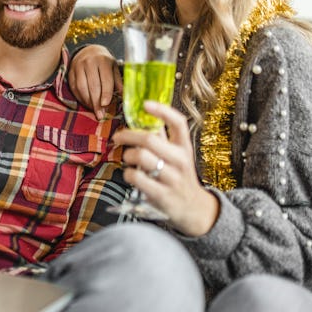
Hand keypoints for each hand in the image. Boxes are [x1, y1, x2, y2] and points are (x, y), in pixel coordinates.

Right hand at [68, 45, 121, 118]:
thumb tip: (125, 97)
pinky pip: (74, 88)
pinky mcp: (70, 72)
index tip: (106, 105)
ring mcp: (78, 67)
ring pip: (81, 88)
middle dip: (96, 102)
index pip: (105, 80)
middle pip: (93, 86)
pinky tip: (86, 103)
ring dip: (88, 101)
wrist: (89, 51)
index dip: (106, 93)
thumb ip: (118, 82)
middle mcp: (89, 62)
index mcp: (103, 61)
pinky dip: (80, 98)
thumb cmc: (104, 62)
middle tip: (100, 115)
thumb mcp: (114, 68)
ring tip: (94, 110)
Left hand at [111, 101, 219, 235]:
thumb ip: (161, 138)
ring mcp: (172, 178)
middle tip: (118, 137)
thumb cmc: (178, 175)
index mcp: (184, 147)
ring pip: (140, 157)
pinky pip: (136, 177)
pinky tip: (131, 174)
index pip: (178, 122)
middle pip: (149, 139)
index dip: (161, 110)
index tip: (145, 104)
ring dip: (127, 155)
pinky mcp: (162, 194)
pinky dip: (128, 174)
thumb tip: (141, 115)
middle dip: (127, 135)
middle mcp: (181, 160)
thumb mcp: (177, 155)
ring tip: (128, 158)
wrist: (193, 207)